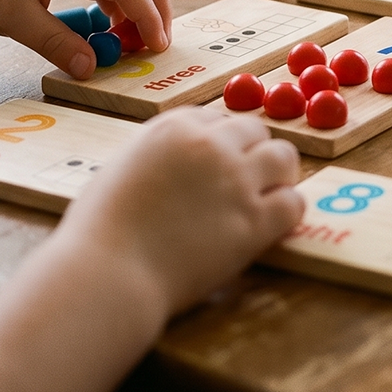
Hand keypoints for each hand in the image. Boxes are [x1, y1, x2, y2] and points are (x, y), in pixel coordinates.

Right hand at [58, 109, 303, 318]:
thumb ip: (156, 155)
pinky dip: (288, 211)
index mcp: (174, 127)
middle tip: (249, 177)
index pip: (216, 117)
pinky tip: (275, 224)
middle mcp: (211, 145)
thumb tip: (177, 159)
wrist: (106, 274)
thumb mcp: (121, 168)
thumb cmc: (99, 231)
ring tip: (271, 192)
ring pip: (283, 156)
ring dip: (279, 173)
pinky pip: (293, 202)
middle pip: (254, 130)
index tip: (217, 161)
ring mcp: (236, 181)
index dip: (220, 140)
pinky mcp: (254, 221)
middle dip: (252, 151)